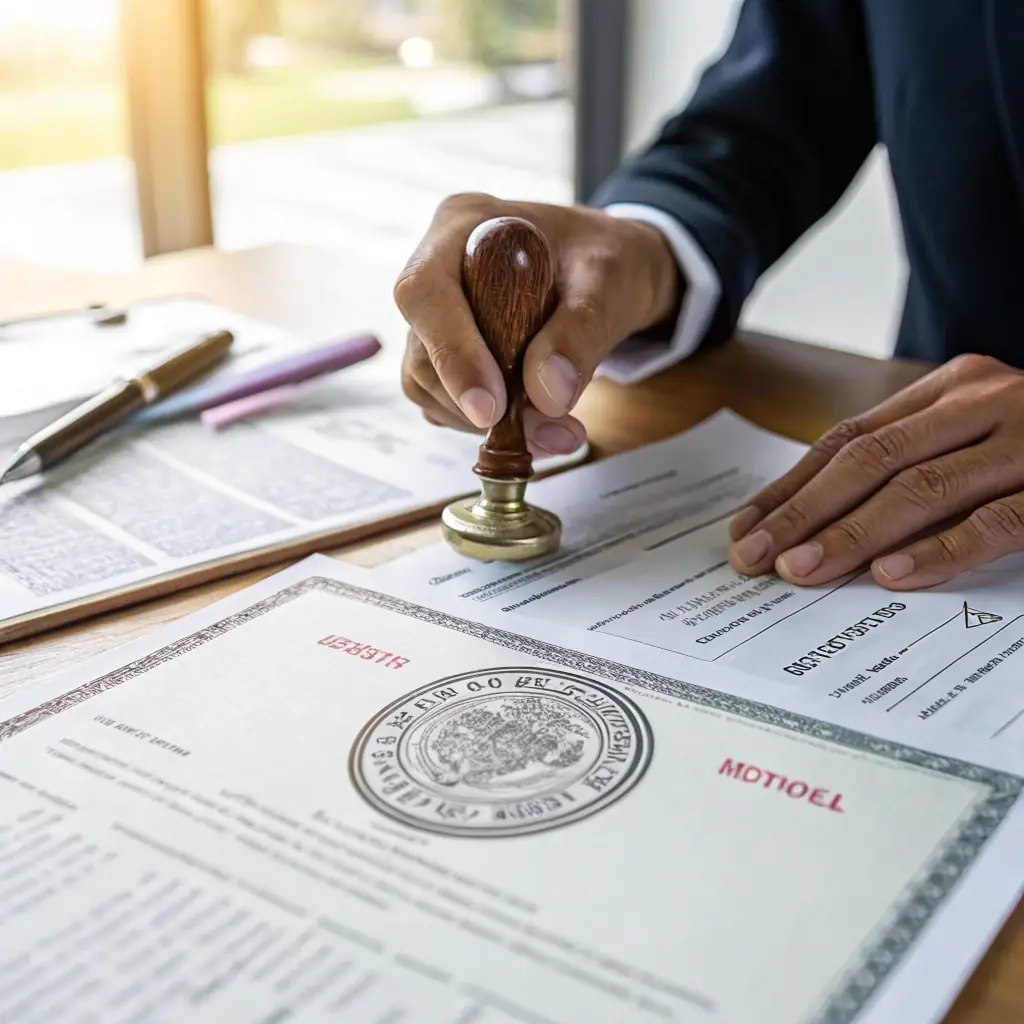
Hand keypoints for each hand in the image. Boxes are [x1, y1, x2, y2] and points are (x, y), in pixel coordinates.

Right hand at [394, 192, 680, 456]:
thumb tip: (547, 397)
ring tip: (552, 426)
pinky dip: (487, 425)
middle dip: (476, 402)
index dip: (452, 353)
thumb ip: (580, 332)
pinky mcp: (445, 355)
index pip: (426, 293)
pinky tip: (533, 419)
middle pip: (422, 351)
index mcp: (463, 225)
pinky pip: (445, 402)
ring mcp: (436, 317)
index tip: (491, 408)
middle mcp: (437, 268)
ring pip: (428, 385)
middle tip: (547, 428)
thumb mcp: (609, 281)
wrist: (610, 271)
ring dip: (483, 421)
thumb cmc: (606, 259)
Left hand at [728, 354, 1023, 589]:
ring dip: (853, 534)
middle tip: (755, 558)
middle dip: (804, 513)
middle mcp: (983, 402)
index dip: (791, 486)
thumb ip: (910, 459)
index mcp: (950, 388)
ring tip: (802, 571)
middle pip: (872, 461)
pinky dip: (943, 549)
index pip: (849, 440)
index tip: (745, 529)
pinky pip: (998, 519)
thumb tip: (814, 520)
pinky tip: (894, 576)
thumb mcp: (971, 432)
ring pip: (924, 489)